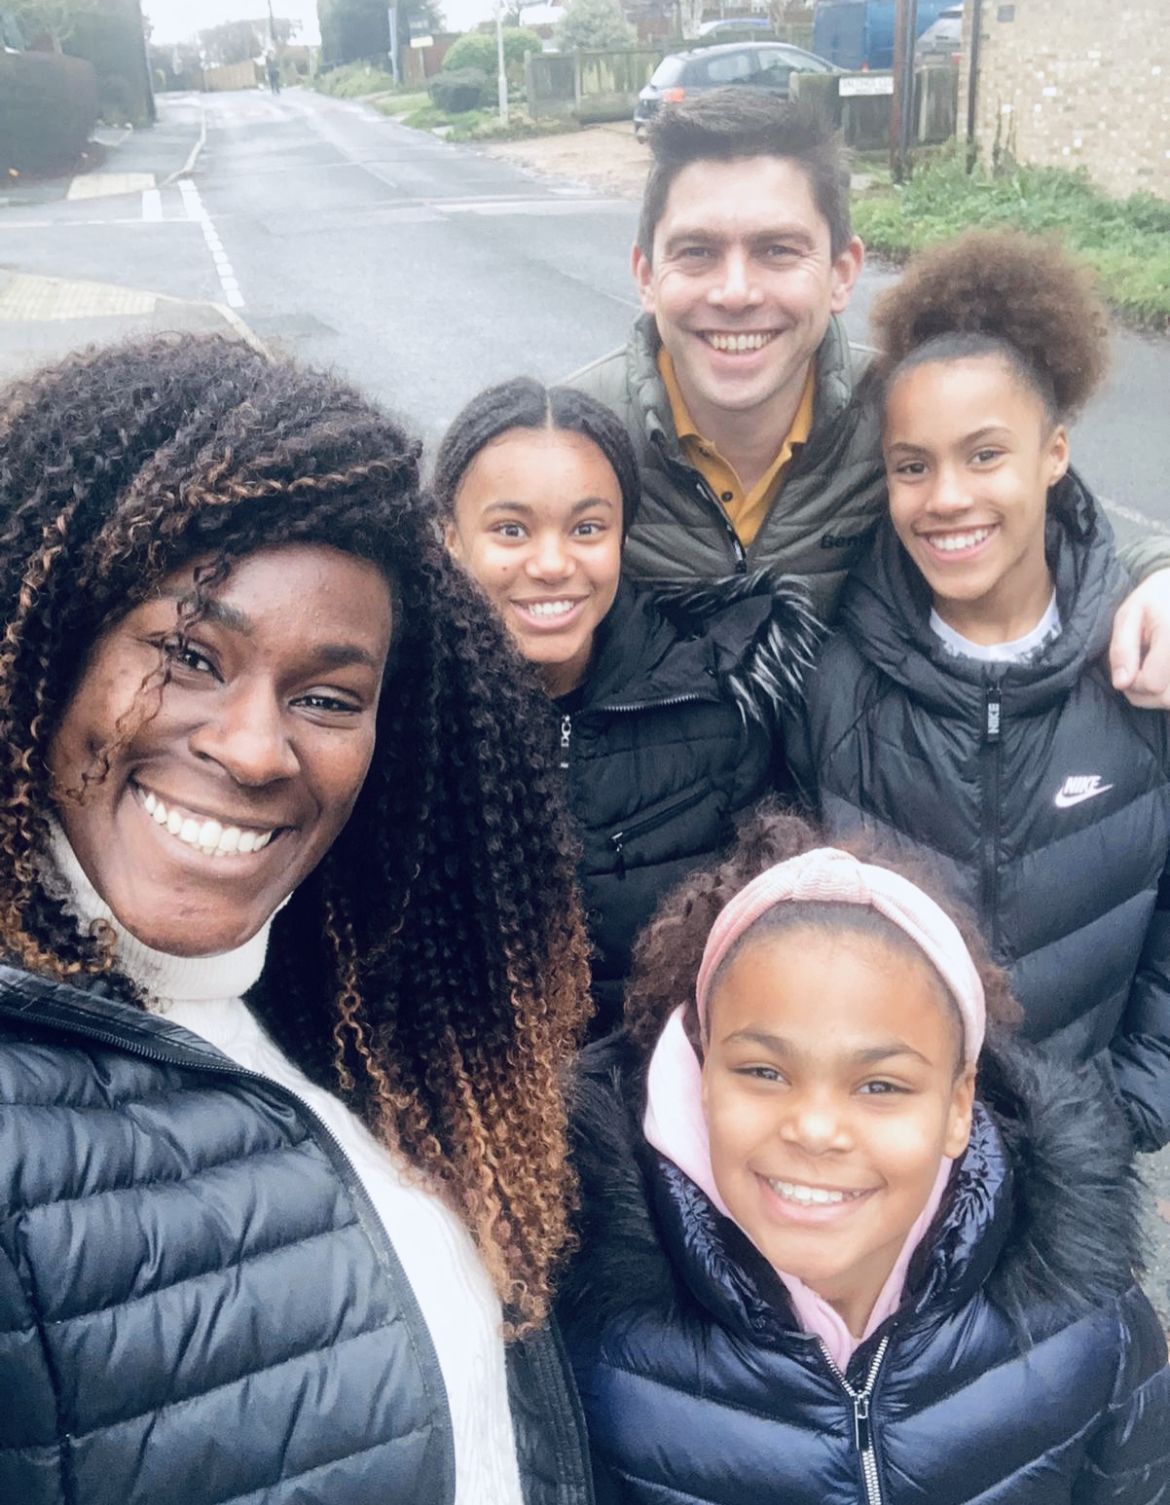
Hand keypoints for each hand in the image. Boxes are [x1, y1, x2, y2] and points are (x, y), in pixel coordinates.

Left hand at [1110, 568, 1169, 707]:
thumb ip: (1122, 649)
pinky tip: (1163, 674)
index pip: (1152, 684)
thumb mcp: (1130, 614)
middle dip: (1145, 694)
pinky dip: (1169, 691)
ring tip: (1151, 671)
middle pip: (1168, 699)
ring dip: (1160, 696)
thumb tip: (1121, 684)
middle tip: (1137, 671)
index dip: (1134, 683)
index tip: (1129, 666)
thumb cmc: (1156, 598)